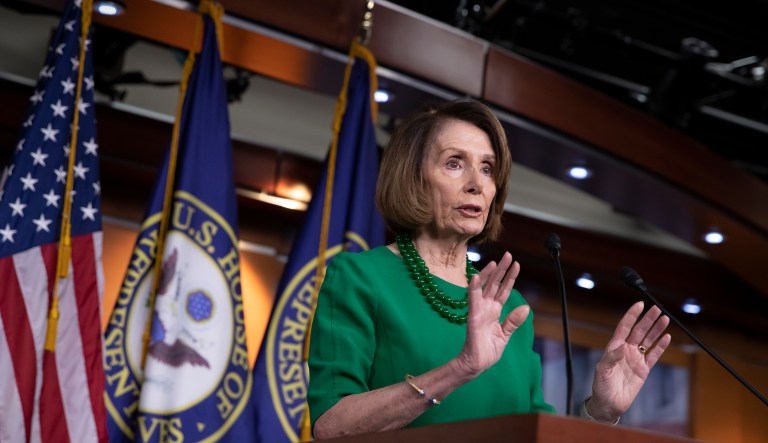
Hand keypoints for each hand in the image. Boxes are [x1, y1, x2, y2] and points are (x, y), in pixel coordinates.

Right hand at [455, 252, 529, 377]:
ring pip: (484, 288)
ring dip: (489, 274)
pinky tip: (475, 277)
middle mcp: (487, 307)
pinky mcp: (473, 316)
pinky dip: (473, 288)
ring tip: (496, 262)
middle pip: (495, 284)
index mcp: (495, 311)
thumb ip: (513, 321)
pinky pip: (472, 300)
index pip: (504, 290)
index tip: (517, 264)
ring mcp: (479, 310)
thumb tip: (525, 306)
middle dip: (502, 270)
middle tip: (508, 255)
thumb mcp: (505, 335)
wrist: (477, 364)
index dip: (510, 278)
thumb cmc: (488, 351)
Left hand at [588, 301, 670, 421]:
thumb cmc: (601, 386)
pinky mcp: (644, 369)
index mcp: (614, 347)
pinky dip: (661, 346)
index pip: (624, 327)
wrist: (609, 403)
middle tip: (657, 309)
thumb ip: (612, 357)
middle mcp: (626, 350)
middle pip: (639, 331)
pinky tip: (667, 337)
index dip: (631, 315)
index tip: (639, 304)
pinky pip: (654, 355)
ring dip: (656, 330)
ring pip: (648, 340)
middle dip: (648, 319)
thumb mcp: (602, 370)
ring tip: (665, 319)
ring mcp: (636, 359)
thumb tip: (623, 346)